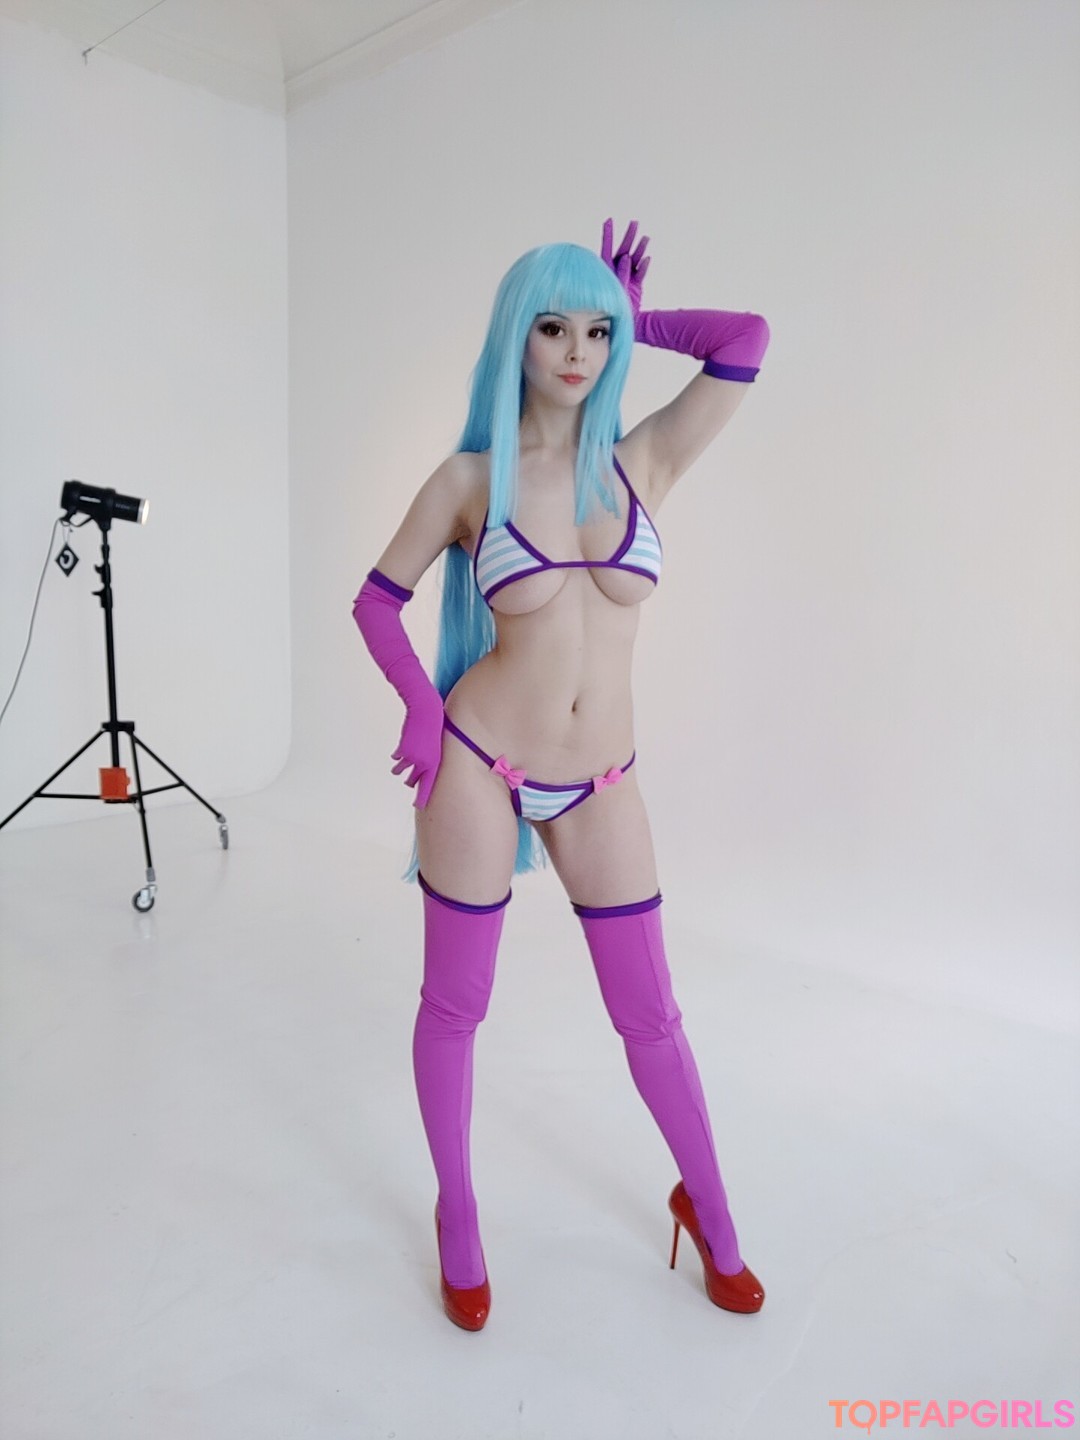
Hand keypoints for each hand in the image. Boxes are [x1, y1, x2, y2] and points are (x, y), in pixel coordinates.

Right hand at [389, 691, 444, 807]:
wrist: (426, 710)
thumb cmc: (433, 726)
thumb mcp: (434, 745)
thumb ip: (427, 758)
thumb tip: (418, 768)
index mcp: (434, 762)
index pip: (428, 784)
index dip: (422, 796)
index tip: (418, 806)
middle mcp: (423, 762)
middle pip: (412, 780)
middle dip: (409, 781)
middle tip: (408, 783)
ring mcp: (412, 757)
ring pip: (399, 770)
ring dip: (397, 769)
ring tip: (397, 769)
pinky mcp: (402, 750)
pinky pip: (396, 757)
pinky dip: (397, 754)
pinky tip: (400, 749)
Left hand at [600, 218, 650, 322]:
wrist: (620, 322)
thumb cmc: (611, 308)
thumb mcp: (614, 289)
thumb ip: (621, 273)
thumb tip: (626, 258)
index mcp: (606, 270)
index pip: (607, 249)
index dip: (608, 235)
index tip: (609, 221)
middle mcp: (617, 271)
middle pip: (623, 250)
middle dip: (629, 236)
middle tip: (634, 223)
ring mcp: (628, 277)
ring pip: (635, 259)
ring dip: (640, 249)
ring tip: (645, 238)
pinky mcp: (637, 284)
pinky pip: (641, 272)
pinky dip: (644, 266)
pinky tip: (646, 259)